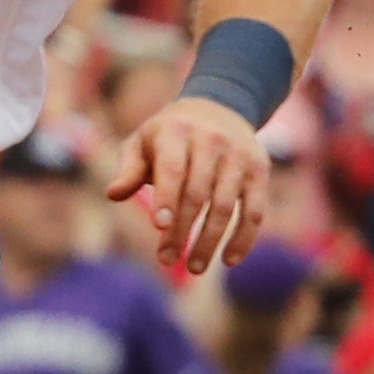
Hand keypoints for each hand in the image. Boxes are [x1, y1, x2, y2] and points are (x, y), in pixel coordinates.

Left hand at [106, 96, 264, 275]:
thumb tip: (113, 195)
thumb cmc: (170, 135)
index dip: (167, 198)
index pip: (173, 169)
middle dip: (182, 230)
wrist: (220, 107)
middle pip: (197, 193)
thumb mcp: (143, 142)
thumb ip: (129, 169)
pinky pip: (255, 210)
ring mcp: (239, 156)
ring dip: (209, 240)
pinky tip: (229, 260)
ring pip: (225, 205)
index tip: (159, 227)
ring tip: (195, 267)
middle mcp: (211, 141)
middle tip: (166, 260)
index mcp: (176, 132)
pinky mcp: (259, 170)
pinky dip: (243, 238)